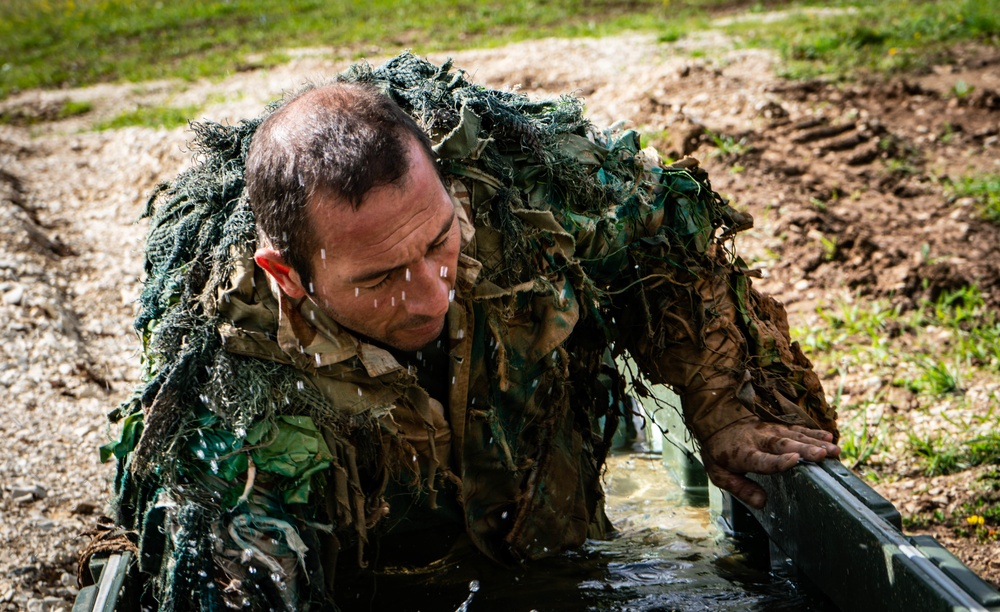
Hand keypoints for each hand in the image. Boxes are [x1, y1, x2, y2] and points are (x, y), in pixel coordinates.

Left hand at [699, 419, 840, 508]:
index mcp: (743, 454)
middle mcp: (758, 440)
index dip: (777, 461)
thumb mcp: (719, 473)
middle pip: (782, 445)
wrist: (715, 419)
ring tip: (833, 450)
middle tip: (822, 455)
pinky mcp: (777, 426)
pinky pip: (797, 429)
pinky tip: (829, 436)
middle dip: (803, 450)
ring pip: (794, 436)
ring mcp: (769, 430)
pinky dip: (813, 432)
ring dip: (815, 442)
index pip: (761, 459)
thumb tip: (762, 502)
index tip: (793, 461)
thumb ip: (740, 488)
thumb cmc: (719, 451)